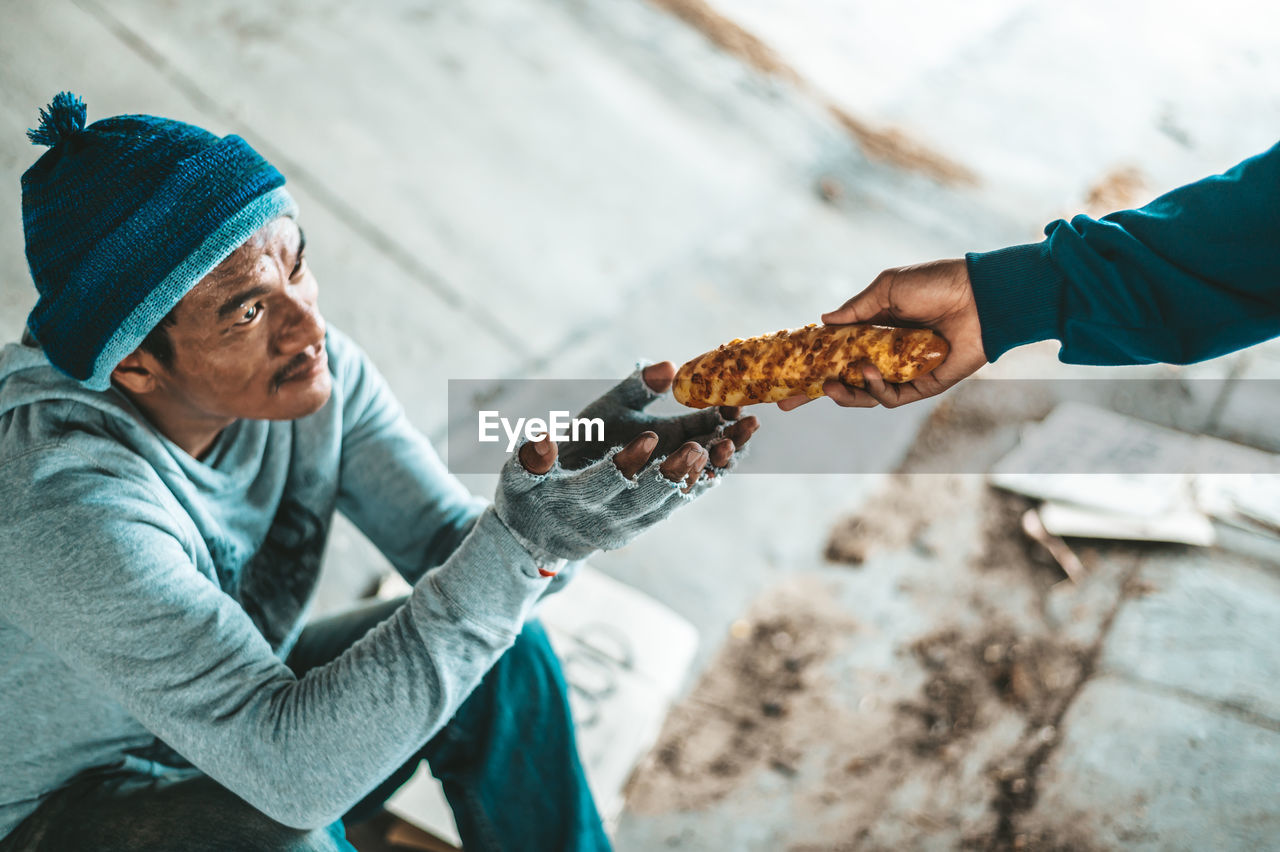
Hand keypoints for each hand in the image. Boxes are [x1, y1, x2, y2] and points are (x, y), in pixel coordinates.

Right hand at [494, 365, 757, 560]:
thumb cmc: (527, 495)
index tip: (648, 438)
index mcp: (574, 501)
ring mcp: (633, 524)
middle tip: (704, 444)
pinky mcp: (649, 520)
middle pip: (649, 498)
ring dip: (707, 471)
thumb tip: (541, 442)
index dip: (625, 464)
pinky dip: (708, 475)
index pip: (604, 485)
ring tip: (736, 439)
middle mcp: (608, 520)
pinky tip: (735, 448)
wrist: (537, 541)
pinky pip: (683, 498)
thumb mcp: (520, 472)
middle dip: (677, 472)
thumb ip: (531, 458)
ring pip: (675, 499)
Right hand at [777, 258, 987, 409]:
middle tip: (789, 402)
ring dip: (846, 393)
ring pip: (865, 394)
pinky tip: (868, 372)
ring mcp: (904, 372)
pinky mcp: (924, 386)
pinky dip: (877, 389)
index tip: (785, 376)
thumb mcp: (888, 288)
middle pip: (845, 381)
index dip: (812, 365)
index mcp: (875, 330)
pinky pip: (892, 397)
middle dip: (816, 393)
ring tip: (833, 384)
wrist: (979, 295)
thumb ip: (856, 309)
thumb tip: (822, 321)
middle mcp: (887, 354)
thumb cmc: (936, 283)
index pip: (837, 352)